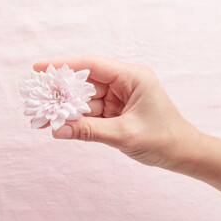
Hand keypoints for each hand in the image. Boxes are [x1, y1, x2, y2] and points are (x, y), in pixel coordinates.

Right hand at [33, 56, 199, 169]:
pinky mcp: (116, 111)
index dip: (64, 66)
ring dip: (68, 109)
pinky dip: (77, 119)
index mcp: (132, 77)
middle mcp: (124, 83)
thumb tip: (57, 130)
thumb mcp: (124, 134)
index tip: (40, 68)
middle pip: (86, 83)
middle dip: (62, 93)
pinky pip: (92, 112)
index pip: (92, 65)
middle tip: (38, 99)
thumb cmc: (163, 139)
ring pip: (86, 100)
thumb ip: (89, 131)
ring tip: (44, 117)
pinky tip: (61, 124)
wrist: (182, 154)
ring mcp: (119, 97)